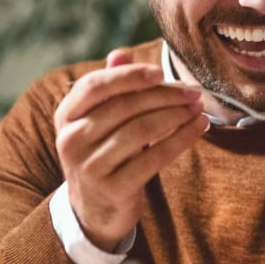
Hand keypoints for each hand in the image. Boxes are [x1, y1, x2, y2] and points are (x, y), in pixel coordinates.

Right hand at [54, 49, 208, 250]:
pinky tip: (198, 128)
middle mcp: (70, 140)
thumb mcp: (98, 120)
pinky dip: (181, 140)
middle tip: (193, 92)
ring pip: (141, 131)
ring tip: (199, 108)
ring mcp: (89, 166)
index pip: (95, 85)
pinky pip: (154, 158)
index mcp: (65, 115)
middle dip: (164, 96)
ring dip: (176, 116)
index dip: (129, 76)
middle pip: (124, 107)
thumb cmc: (103, 153)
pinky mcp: (113, 188)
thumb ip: (110, 87)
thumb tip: (122, 53)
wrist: (94, 210)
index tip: (160, 72)